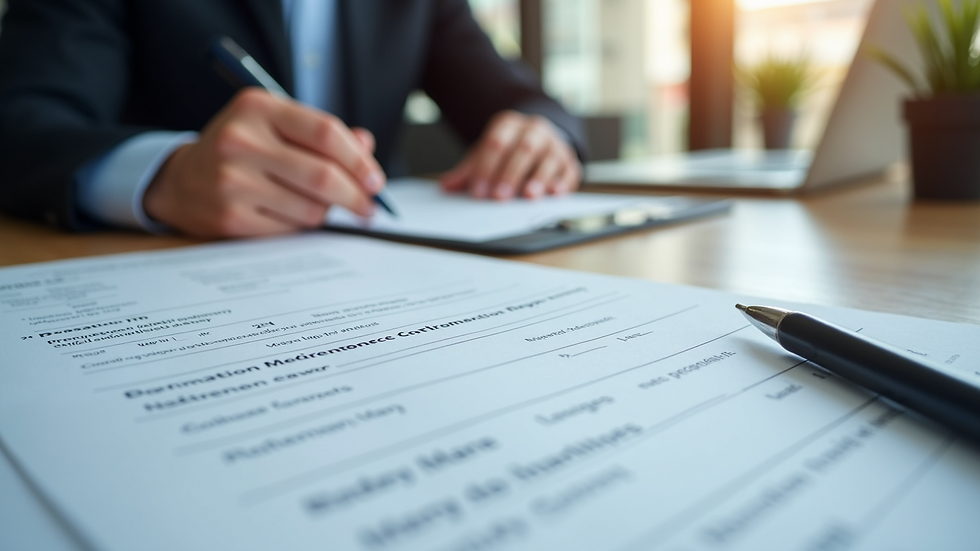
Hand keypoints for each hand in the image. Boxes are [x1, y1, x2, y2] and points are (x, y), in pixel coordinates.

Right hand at [143, 88, 384, 236]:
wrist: (181, 181)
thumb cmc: (241, 151)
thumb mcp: (275, 126)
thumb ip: (321, 133)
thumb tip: (367, 147)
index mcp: (257, 108)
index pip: (325, 132)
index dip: (359, 160)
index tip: (375, 180)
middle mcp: (240, 140)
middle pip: (324, 176)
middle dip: (356, 196)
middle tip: (368, 207)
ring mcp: (232, 181)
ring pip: (312, 208)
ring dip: (327, 212)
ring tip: (320, 206)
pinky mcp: (230, 217)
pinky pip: (290, 229)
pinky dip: (302, 225)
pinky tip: (290, 214)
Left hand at [440, 110, 581, 199]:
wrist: (537, 138)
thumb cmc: (508, 150)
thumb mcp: (485, 154)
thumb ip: (468, 171)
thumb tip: (447, 186)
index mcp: (508, 124)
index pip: (495, 143)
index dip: (485, 168)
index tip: (478, 191)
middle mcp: (533, 130)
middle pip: (522, 149)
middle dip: (510, 174)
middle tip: (500, 197)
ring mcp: (553, 144)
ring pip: (548, 158)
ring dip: (538, 178)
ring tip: (529, 196)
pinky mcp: (569, 160)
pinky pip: (569, 169)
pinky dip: (563, 182)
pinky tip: (555, 193)